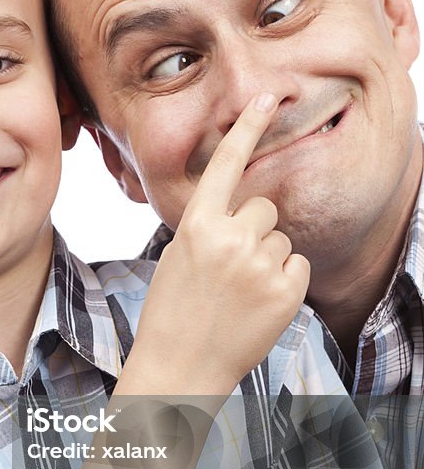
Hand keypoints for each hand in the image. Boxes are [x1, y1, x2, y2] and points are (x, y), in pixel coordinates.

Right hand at [124, 93, 309, 396]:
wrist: (180, 370)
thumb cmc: (171, 314)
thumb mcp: (176, 259)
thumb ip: (208, 227)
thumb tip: (242, 212)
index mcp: (197, 226)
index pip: (226, 164)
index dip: (247, 128)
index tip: (268, 98)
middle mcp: (231, 240)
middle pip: (264, 209)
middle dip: (254, 230)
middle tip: (231, 268)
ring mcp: (260, 267)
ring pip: (281, 240)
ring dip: (267, 260)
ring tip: (240, 293)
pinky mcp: (286, 294)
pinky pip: (296, 267)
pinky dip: (283, 283)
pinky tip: (258, 305)